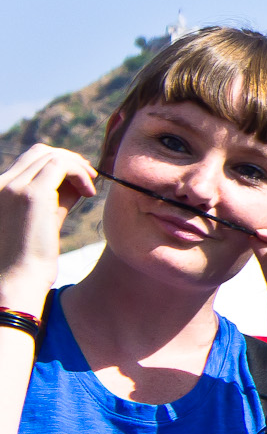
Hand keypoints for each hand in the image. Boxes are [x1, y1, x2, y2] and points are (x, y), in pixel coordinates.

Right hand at [0, 144, 95, 311]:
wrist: (16, 281)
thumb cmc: (30, 259)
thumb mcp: (43, 220)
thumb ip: (55, 198)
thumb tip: (76, 182)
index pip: (29, 160)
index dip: (58, 162)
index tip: (78, 178)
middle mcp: (0, 183)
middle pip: (40, 152)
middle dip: (70, 160)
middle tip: (89, 178)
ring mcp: (13, 187)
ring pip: (51, 155)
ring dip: (77, 167)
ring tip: (90, 187)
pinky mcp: (32, 195)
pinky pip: (61, 165)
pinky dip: (79, 172)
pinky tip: (89, 192)